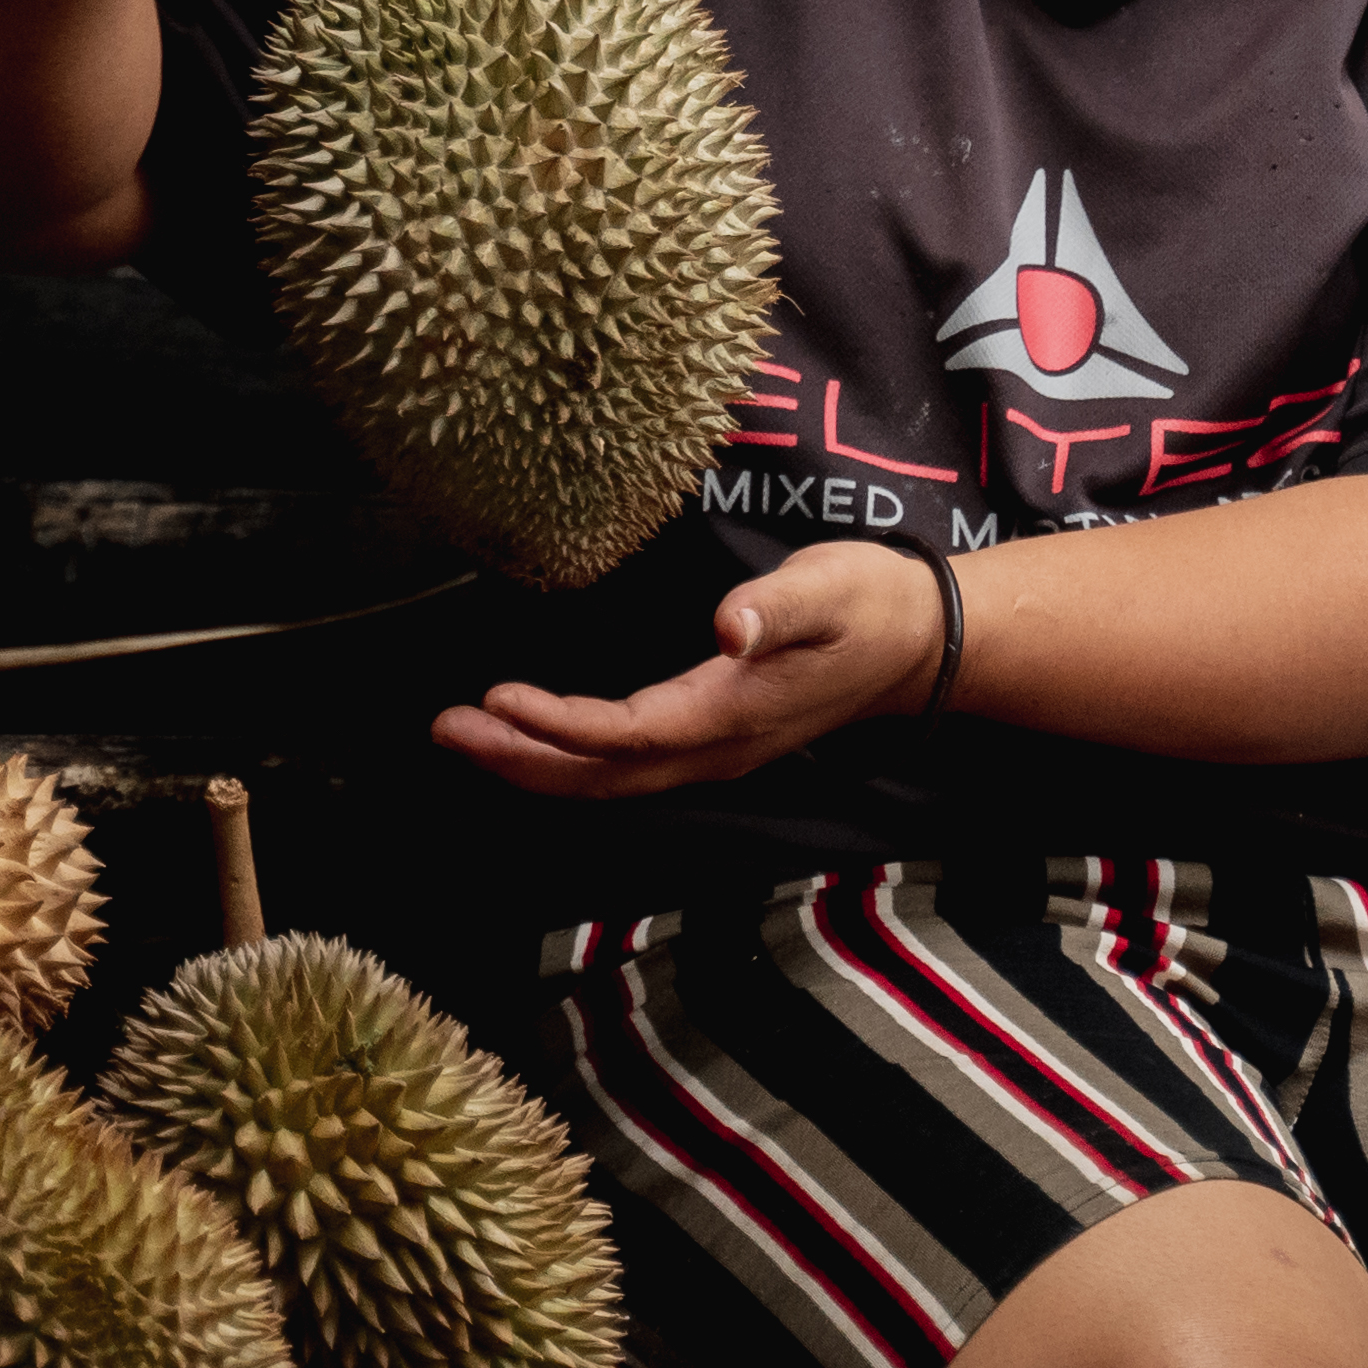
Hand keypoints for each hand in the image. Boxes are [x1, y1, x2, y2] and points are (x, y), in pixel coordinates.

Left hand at [434, 542, 944, 798]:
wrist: (922, 644)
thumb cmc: (872, 603)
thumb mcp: (832, 588)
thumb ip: (777, 607)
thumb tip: (728, 625)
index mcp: (733, 713)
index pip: (629, 734)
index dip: (561, 726)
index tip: (498, 699)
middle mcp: (717, 748)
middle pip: (604, 776)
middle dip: (521, 759)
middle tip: (445, 728)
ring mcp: (714, 753)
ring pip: (610, 780)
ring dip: (534, 763)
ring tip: (463, 733)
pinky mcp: (711, 741)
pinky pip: (625, 768)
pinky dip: (567, 759)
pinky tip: (528, 738)